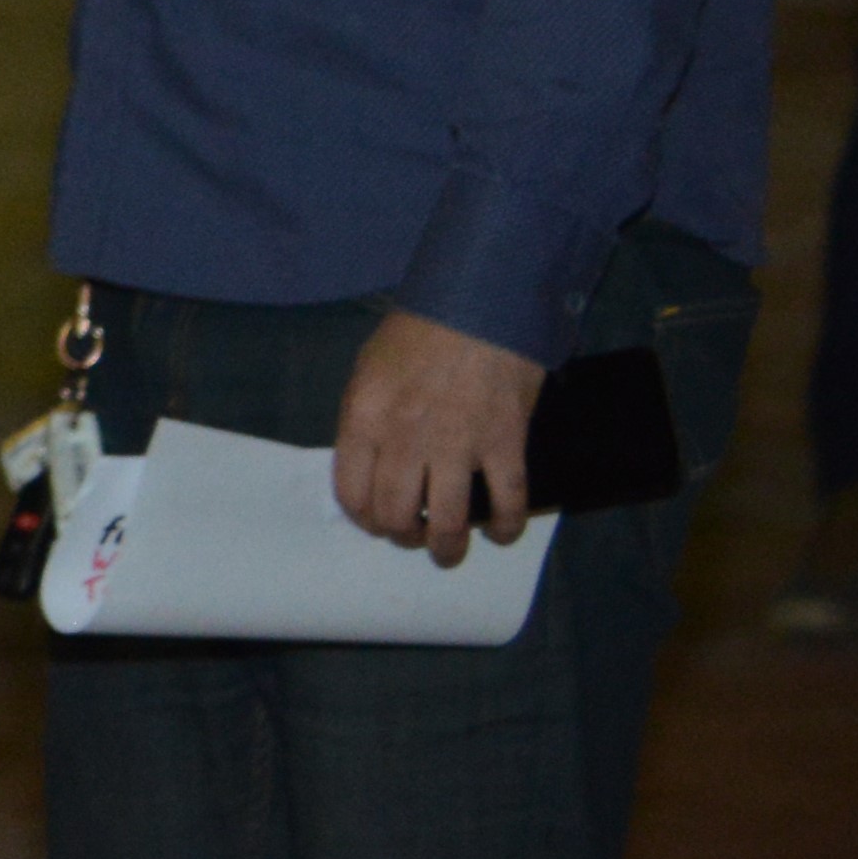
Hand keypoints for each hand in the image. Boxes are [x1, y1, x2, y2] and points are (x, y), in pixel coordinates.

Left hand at [328, 308, 544, 560]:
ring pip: (446, 521)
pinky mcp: (504, 444)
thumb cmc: (418, 334)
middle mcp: (405, 438)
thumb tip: (368, 465)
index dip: (363, 517)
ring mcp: (457, 445)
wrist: (479, 307)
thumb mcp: (369, 369)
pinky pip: (506, 503)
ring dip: (446, 547)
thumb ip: (365, 419)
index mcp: (364, 417)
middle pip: (395, 512)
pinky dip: (504, 528)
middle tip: (412, 535)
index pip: (351, 491)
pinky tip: (500, 533)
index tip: (375, 523)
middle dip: (401, 535)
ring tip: (448, 551)